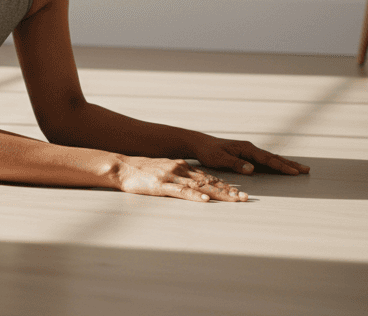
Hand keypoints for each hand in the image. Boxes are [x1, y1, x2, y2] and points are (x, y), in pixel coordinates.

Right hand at [111, 155, 247, 201]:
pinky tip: (205, 200)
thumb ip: (179, 176)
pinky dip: (194, 196)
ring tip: (234, 199)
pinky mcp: (161, 185)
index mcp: (181, 166)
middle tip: (246, 198)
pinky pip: (180, 191)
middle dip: (229, 191)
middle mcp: (180, 169)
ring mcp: (171, 176)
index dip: (225, 185)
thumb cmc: (141, 171)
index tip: (240, 193)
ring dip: (219, 194)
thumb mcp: (164, 170)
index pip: (208, 177)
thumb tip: (195, 186)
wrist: (121, 167)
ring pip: (199, 186)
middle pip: (209, 182)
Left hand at [189, 135, 310, 176]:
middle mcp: (250, 149)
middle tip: (307, 170)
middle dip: (290, 164)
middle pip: (274, 157)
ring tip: (300, 169)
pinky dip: (276, 164)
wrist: (200, 144)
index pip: (267, 159)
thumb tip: (252, 169)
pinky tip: (282, 167)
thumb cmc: (208, 152)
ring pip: (271, 158)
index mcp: (246, 148)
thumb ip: (236, 164)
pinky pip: (265, 160)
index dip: (281, 166)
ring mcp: (249, 151)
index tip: (294, 172)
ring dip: (286, 164)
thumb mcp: (220, 159)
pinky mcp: (247, 155)